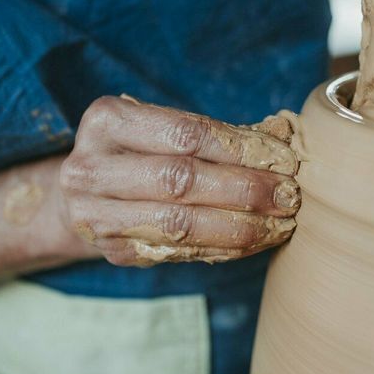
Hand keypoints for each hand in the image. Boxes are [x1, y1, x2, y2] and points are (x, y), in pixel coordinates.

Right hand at [58, 96, 299, 266]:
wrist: (84, 194)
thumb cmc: (139, 152)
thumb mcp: (161, 128)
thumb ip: (216, 133)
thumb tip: (283, 135)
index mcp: (106, 121)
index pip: (186, 134)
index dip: (241, 148)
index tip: (284, 158)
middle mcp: (90, 168)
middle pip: (182, 180)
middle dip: (245, 189)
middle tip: (289, 195)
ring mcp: (94, 214)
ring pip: (180, 224)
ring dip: (240, 226)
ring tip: (281, 223)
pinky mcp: (112, 250)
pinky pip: (178, 252)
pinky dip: (224, 248)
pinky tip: (255, 241)